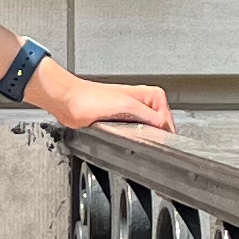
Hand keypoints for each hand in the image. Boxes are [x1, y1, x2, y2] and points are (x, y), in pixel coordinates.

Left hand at [36, 64, 171, 135]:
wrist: (69, 102)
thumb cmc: (89, 100)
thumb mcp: (128, 107)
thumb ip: (151, 118)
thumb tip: (165, 128)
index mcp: (152, 95)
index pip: (169, 122)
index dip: (163, 134)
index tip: (157, 142)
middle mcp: (144, 103)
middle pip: (160, 129)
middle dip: (151, 137)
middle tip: (135, 138)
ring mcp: (133, 113)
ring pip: (148, 134)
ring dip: (139, 139)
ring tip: (123, 135)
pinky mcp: (121, 123)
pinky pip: (134, 136)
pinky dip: (130, 141)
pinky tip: (120, 139)